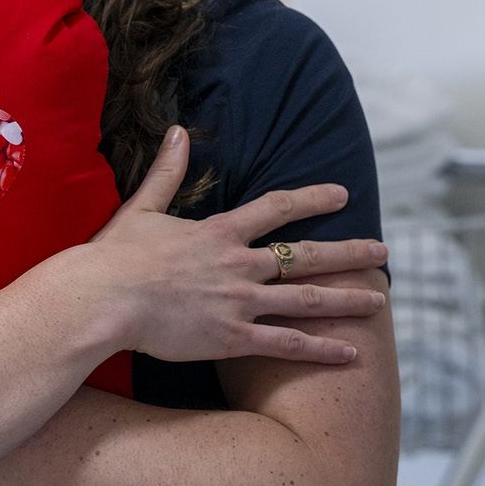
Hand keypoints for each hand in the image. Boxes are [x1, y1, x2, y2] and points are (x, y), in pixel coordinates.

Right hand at [61, 126, 389, 364]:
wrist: (101, 300)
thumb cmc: (115, 257)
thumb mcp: (143, 208)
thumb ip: (167, 172)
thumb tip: (176, 131)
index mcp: (220, 233)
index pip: (278, 209)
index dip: (313, 199)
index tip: (342, 195)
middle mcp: (239, 265)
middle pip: (306, 256)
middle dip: (349, 254)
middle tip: (383, 250)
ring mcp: (239, 303)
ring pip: (306, 300)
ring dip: (346, 301)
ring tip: (380, 303)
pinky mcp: (232, 338)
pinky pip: (286, 345)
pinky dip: (321, 349)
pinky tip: (351, 354)